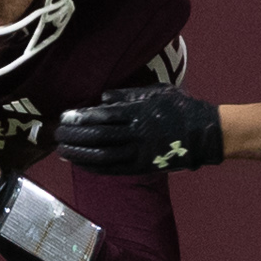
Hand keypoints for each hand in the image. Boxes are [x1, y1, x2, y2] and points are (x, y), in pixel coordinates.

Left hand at [57, 87, 223, 174]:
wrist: (203, 133)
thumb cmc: (179, 108)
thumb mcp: (156, 92)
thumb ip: (128, 94)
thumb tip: (102, 98)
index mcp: (137, 112)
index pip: (101, 116)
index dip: (80, 118)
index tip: (64, 118)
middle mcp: (135, 133)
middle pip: (96, 136)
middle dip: (74, 136)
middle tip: (57, 134)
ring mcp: (138, 152)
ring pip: (101, 155)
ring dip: (78, 154)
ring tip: (62, 151)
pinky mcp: (141, 166)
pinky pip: (112, 169)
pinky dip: (93, 167)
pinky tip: (80, 164)